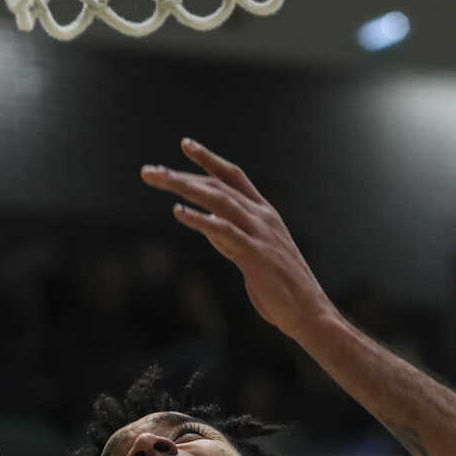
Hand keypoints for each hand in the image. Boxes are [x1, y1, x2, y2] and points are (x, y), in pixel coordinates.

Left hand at [141, 138, 337, 340]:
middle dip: (182, 175)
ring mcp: (260, 233)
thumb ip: (226, 234)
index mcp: (263, 212)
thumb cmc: (277, 284)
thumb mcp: (249, 252)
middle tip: (149, 171)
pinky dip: (201, 220)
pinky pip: (225, 232)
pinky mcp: (255, 254)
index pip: (233, 177)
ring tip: (160, 180)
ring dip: (187, 188)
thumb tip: (201, 221)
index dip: (209, 159)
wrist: (307, 310)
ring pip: (220, 201)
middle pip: (218, 186)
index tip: (185, 144)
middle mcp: (262, 216)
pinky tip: (179, 212)